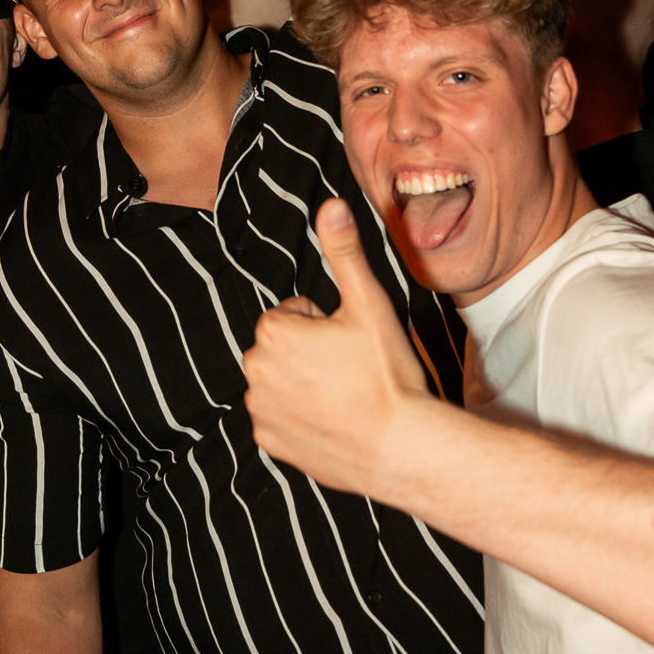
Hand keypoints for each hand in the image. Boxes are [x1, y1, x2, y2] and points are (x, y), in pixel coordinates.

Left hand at [244, 199, 428, 494]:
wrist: (399, 447)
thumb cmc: (386, 375)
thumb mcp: (369, 304)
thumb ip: (344, 252)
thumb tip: (331, 206)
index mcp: (274, 332)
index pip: (294, 313)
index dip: (325, 325)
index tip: (350, 345)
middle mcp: (254, 370)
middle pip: (283, 346)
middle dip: (311, 352)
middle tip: (350, 370)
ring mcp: (259, 409)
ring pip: (281, 379)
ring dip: (304, 383)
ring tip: (344, 396)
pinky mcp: (268, 440)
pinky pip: (279, 416)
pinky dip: (300, 417)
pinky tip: (332, 421)